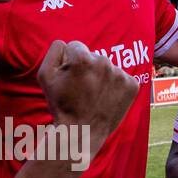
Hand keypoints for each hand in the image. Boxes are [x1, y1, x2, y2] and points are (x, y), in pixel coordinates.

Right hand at [37, 39, 137, 158]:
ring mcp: (120, 74)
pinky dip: (115, 87)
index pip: (75, 46)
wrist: (82, 133)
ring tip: (93, 95)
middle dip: (87, 68)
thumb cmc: (61, 105)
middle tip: (81, 90)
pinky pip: (121, 78)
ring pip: (108, 67)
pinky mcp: (132, 85)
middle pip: (93, 56)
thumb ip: (54, 51)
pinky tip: (106, 99)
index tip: (70, 78)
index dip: (69, 62)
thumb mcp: (44, 76)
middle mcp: (104, 62)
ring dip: (101, 77)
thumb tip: (67, 43)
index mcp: (82, 58)